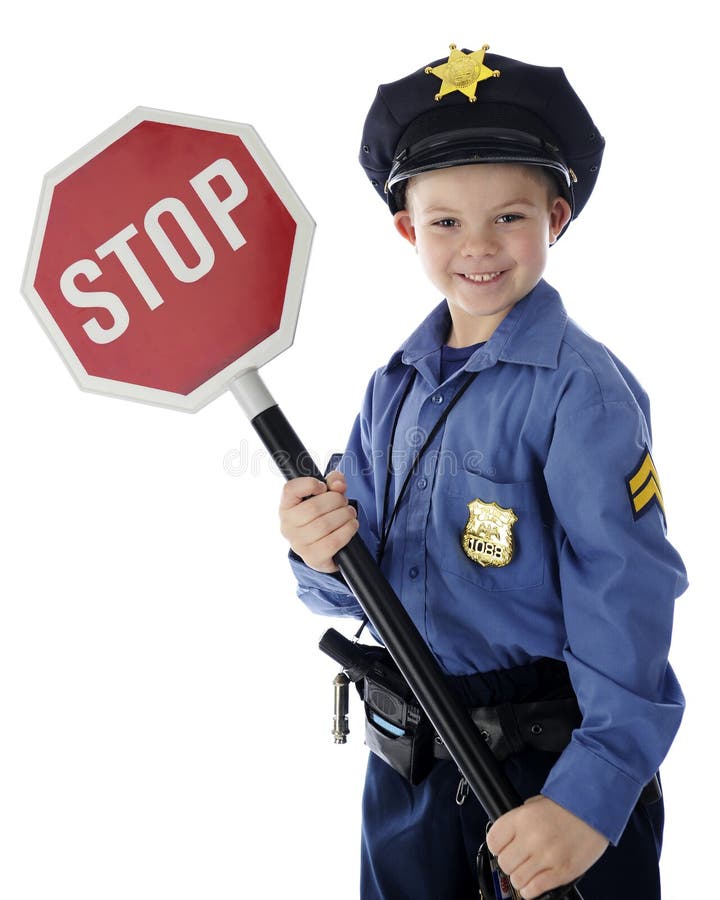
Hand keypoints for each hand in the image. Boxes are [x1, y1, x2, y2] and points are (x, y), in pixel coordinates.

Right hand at [279, 471, 358, 572]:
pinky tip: (351, 525)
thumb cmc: (322, 518)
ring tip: (349, 513)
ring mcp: (298, 544)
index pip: (290, 490)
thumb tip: (338, 483)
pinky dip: (347, 531)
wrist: (324, 550)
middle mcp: (287, 526)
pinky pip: (332, 542)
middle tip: (344, 502)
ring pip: (324, 525)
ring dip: (344, 515)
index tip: (323, 487)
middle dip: (336, 501)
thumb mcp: (326, 496)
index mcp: (286, 507)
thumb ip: (333, 483)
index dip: (309, 484)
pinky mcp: (313, 558)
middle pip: (313, 507)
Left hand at [486, 795, 608, 898]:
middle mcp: (531, 838)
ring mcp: (547, 857)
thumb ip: (520, 819)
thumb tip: (509, 836)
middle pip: (504, 863)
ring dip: (520, 878)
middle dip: (509, 863)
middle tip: (518, 860)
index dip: (497, 847)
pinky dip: (531, 889)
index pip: (493, 840)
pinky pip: (534, 889)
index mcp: (522, 818)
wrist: (595, 808)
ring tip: (529, 870)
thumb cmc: (568, 805)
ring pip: (517, 879)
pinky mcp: (561, 872)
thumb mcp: (536, 803)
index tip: (503, 848)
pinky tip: (536, 881)